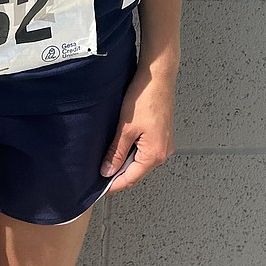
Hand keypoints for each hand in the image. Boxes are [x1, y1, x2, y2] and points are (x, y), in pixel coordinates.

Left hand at [100, 62, 175, 194]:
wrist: (158, 77)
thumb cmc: (144, 98)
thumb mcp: (125, 128)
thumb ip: (116, 152)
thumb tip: (108, 171)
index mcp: (155, 154)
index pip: (131, 178)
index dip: (115, 184)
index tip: (101, 188)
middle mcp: (163, 152)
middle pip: (138, 171)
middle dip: (120, 174)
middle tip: (100, 173)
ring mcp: (165, 143)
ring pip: (141, 160)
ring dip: (126, 162)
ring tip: (108, 159)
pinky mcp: (162, 134)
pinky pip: (146, 150)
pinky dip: (133, 152)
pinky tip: (121, 146)